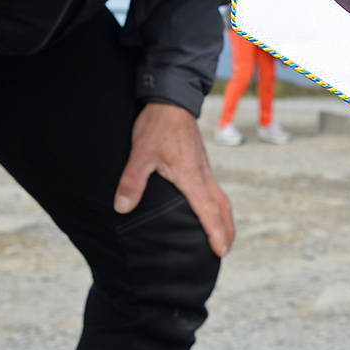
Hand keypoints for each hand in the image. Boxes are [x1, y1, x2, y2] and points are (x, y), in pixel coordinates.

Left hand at [115, 102, 234, 255]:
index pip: (208, 210)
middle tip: (225, 250)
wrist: (171, 98)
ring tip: (220, 233)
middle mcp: (202, 173)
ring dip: (223, 217)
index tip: (220, 251)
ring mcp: (202, 166)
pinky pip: (212, 187)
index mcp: (191, 176)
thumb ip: (132, 181)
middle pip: (222, 206)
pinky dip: (215, 204)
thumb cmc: (157, 125)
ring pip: (220, 196)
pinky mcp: (198, 160)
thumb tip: (123, 208)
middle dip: (226, 230)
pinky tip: (205, 206)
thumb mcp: (141, 152)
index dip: (215, 232)